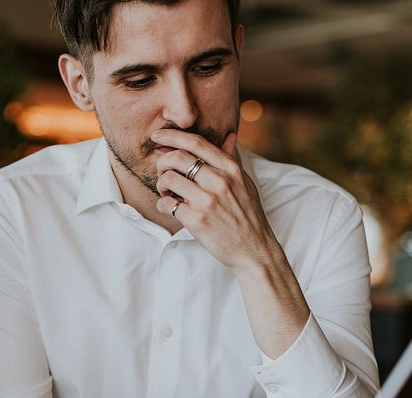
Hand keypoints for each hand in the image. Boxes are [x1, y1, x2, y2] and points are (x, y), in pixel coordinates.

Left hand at [151, 129, 281, 275]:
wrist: (254, 250)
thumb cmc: (248, 216)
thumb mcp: (245, 183)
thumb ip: (233, 160)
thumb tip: (230, 136)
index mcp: (231, 169)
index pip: (196, 143)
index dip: (172, 135)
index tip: (157, 134)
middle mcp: (219, 182)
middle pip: (177, 157)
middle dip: (162, 161)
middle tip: (163, 172)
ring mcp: (207, 201)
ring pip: (168, 179)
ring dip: (161, 184)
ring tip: (168, 192)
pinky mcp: (196, 220)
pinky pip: (166, 204)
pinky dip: (163, 204)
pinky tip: (171, 207)